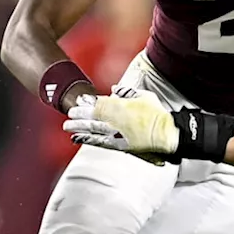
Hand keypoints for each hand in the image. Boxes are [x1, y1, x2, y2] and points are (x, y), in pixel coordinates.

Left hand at [63, 91, 179, 161]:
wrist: (165, 133)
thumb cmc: (156, 113)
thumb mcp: (144, 95)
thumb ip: (127, 92)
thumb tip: (115, 89)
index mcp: (120, 105)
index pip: (98, 103)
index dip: (87, 102)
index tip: (80, 101)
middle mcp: (114, 119)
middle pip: (92, 116)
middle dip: (79, 114)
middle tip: (69, 113)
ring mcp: (115, 133)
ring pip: (92, 129)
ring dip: (78, 127)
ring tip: (67, 126)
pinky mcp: (118, 145)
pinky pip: (98, 142)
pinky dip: (87, 140)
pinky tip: (78, 139)